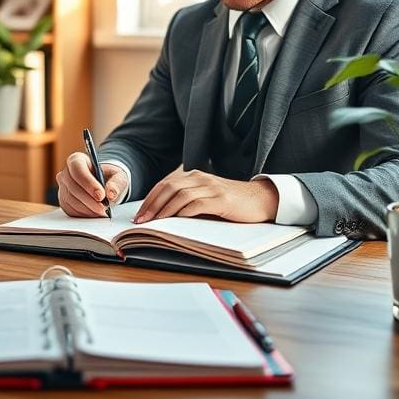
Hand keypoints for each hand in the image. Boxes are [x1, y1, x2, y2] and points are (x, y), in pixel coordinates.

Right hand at [56, 151, 129, 217]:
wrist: (105, 187)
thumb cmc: (110, 178)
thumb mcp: (118, 176)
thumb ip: (117, 183)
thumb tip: (111, 194)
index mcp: (77, 160)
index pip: (77, 169)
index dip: (88, 183)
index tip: (101, 195)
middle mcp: (66, 173)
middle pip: (73, 187)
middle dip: (89, 200)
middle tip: (104, 208)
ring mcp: (63, 188)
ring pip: (71, 200)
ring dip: (88, 209)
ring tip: (102, 212)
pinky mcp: (64, 202)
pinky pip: (70, 210)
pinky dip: (84, 214)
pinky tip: (95, 213)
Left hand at [134, 167, 278, 223]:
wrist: (260, 199)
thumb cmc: (231, 202)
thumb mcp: (206, 198)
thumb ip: (188, 202)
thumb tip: (163, 216)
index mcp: (194, 176)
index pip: (165, 184)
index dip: (149, 199)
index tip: (139, 214)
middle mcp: (200, 178)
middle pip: (168, 188)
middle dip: (151, 204)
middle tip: (140, 220)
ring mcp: (211, 187)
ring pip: (179, 195)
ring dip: (163, 210)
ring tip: (152, 223)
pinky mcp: (221, 199)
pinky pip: (196, 204)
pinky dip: (183, 212)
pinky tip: (174, 221)